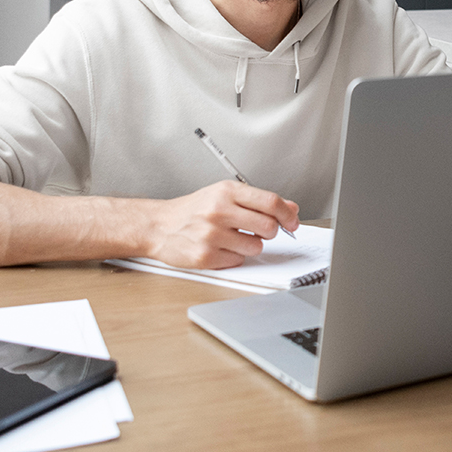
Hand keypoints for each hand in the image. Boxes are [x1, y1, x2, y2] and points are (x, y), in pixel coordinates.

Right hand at [143, 181, 299, 268]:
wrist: (159, 225)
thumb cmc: (194, 209)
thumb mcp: (225, 194)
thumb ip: (258, 200)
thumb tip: (291, 208)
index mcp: (227, 191)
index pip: (271, 202)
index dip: (288, 214)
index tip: (292, 222)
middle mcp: (219, 211)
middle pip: (268, 226)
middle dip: (270, 231)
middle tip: (259, 230)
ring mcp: (211, 235)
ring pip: (256, 246)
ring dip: (251, 245)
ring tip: (233, 238)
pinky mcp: (205, 256)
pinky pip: (238, 260)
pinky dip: (234, 256)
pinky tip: (220, 247)